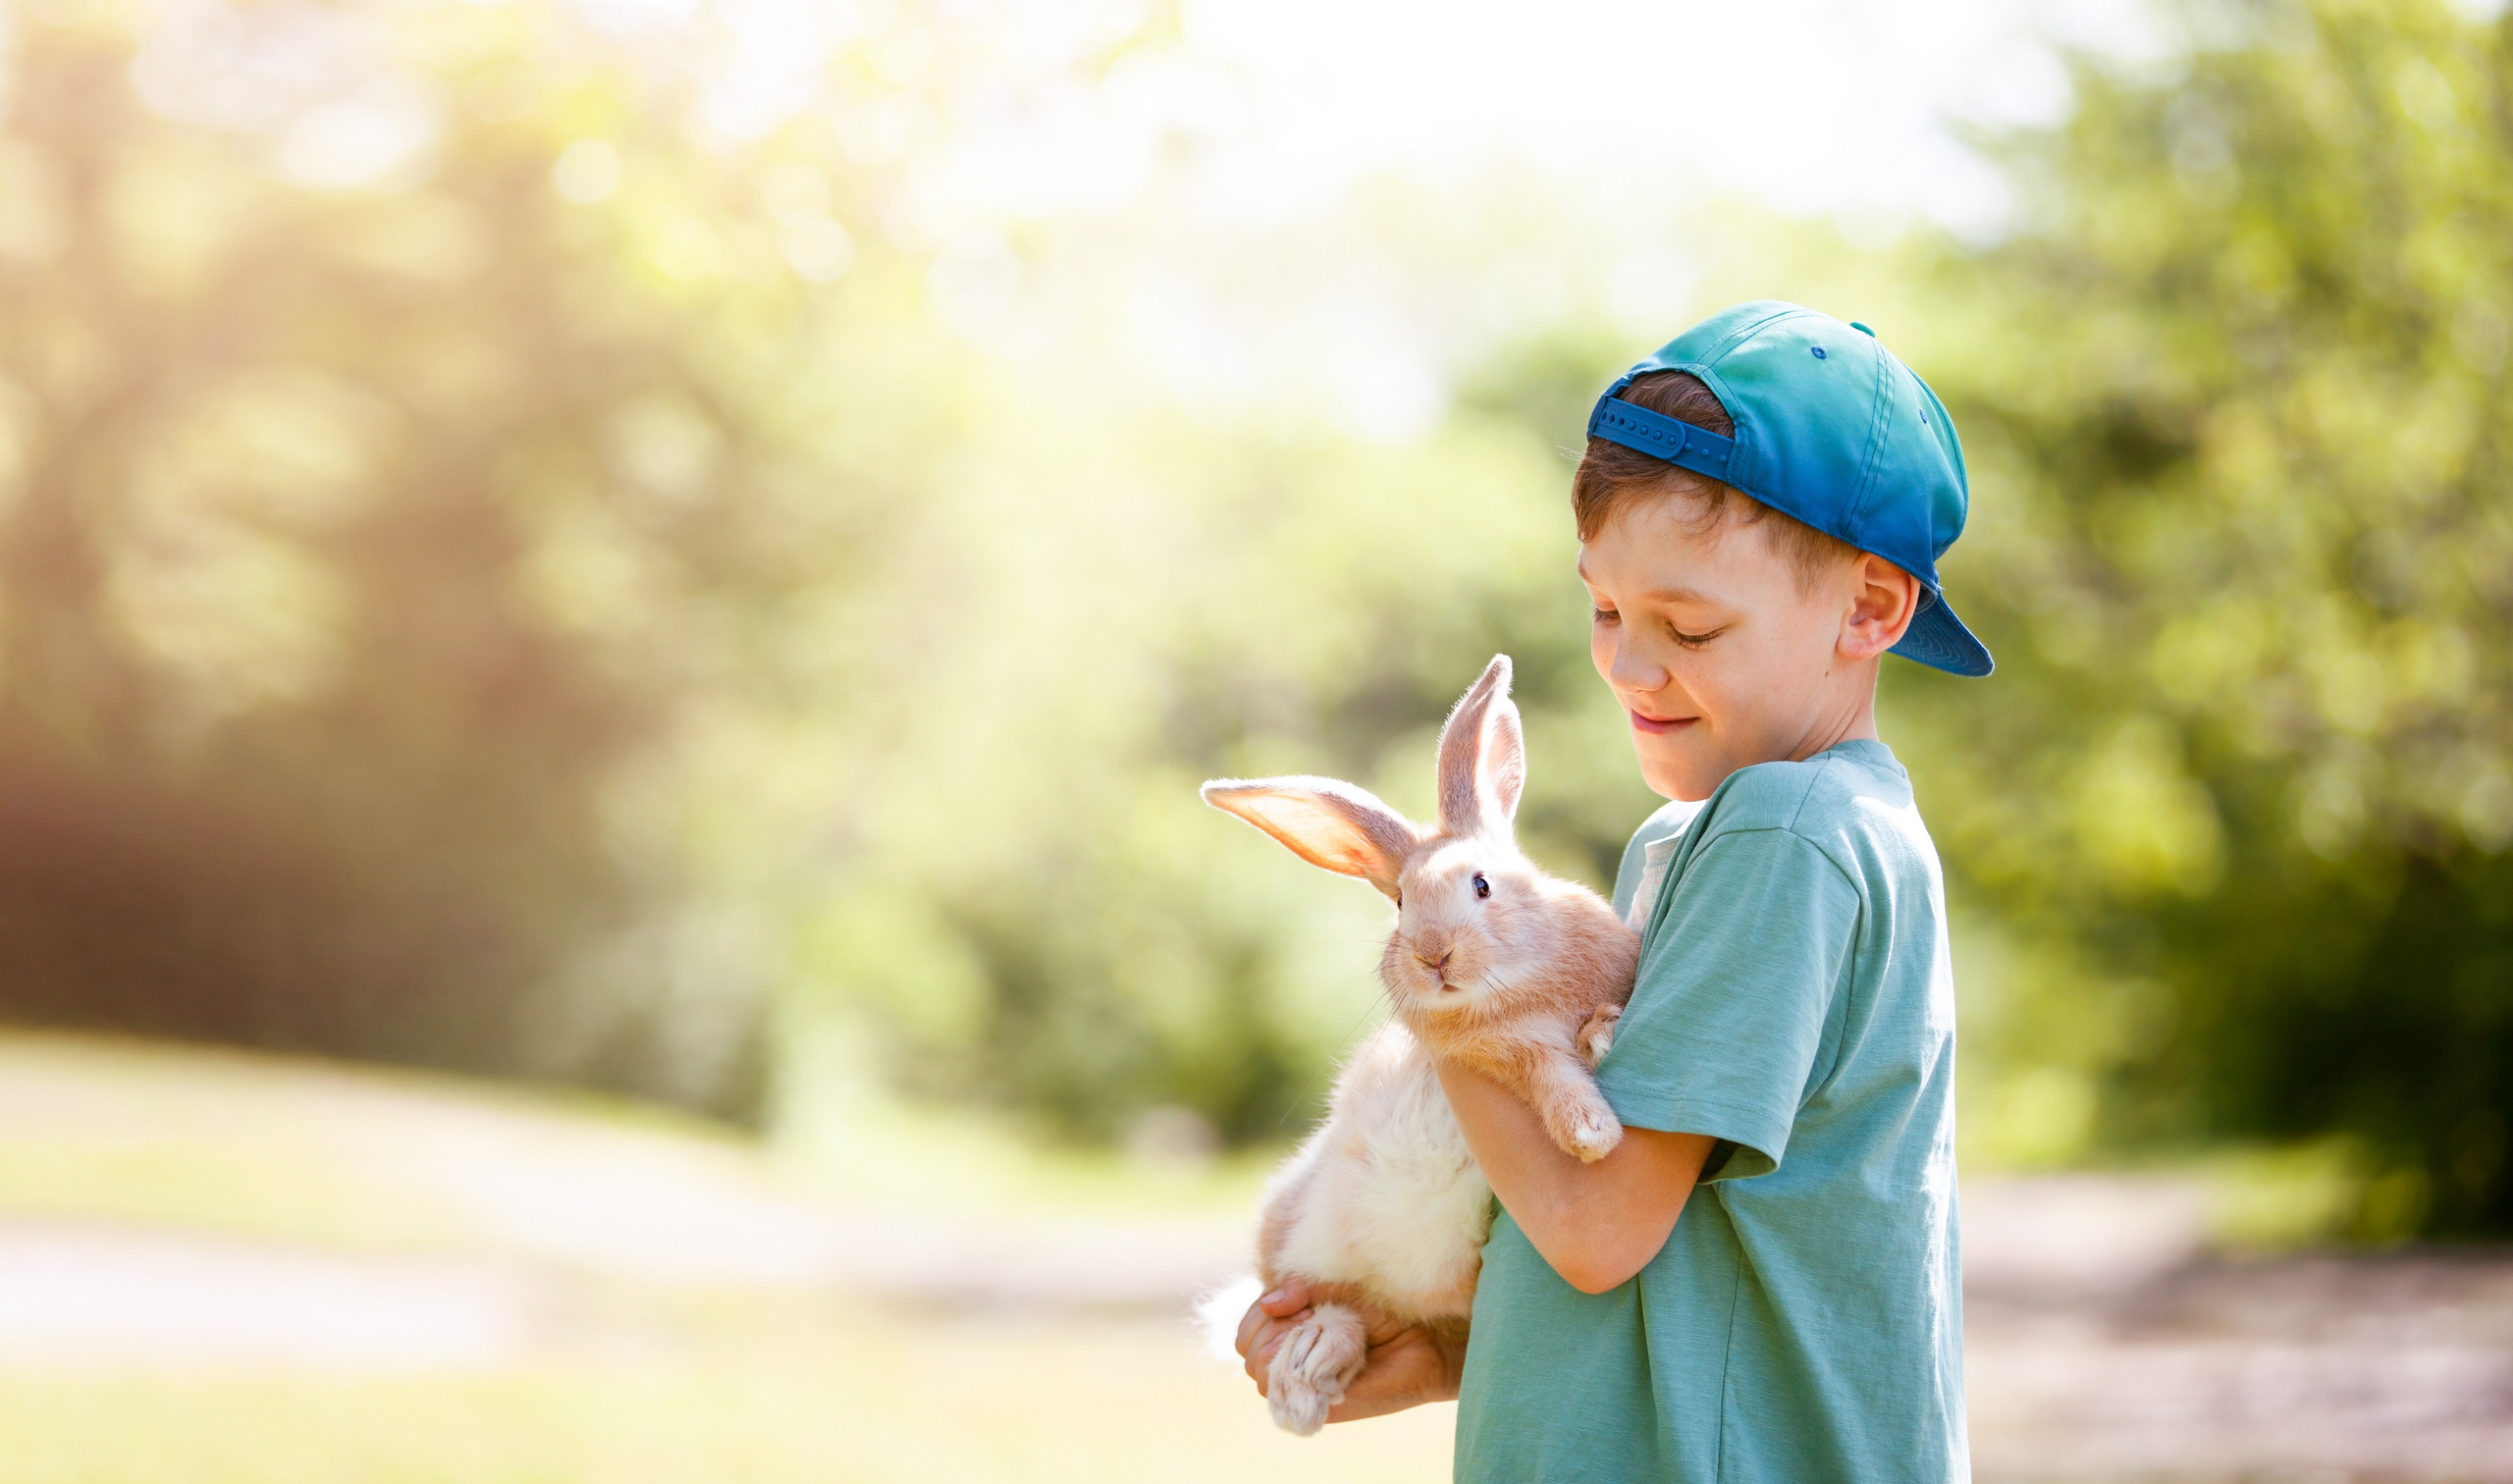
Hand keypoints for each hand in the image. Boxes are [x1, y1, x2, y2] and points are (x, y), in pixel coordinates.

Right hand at [1233, 1279, 1465, 1422]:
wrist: (1427, 1338)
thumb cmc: (1385, 1304)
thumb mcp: (1337, 1283)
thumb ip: (1302, 1285)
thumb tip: (1270, 1303)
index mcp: (1290, 1322)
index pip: (1249, 1323)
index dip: (1263, 1312)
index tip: (1301, 1303)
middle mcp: (1291, 1353)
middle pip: (1247, 1347)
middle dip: (1271, 1329)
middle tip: (1311, 1319)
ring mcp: (1303, 1381)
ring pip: (1258, 1372)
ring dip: (1282, 1349)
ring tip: (1320, 1337)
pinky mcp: (1319, 1406)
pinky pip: (1283, 1395)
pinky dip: (1293, 1374)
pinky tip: (1320, 1362)